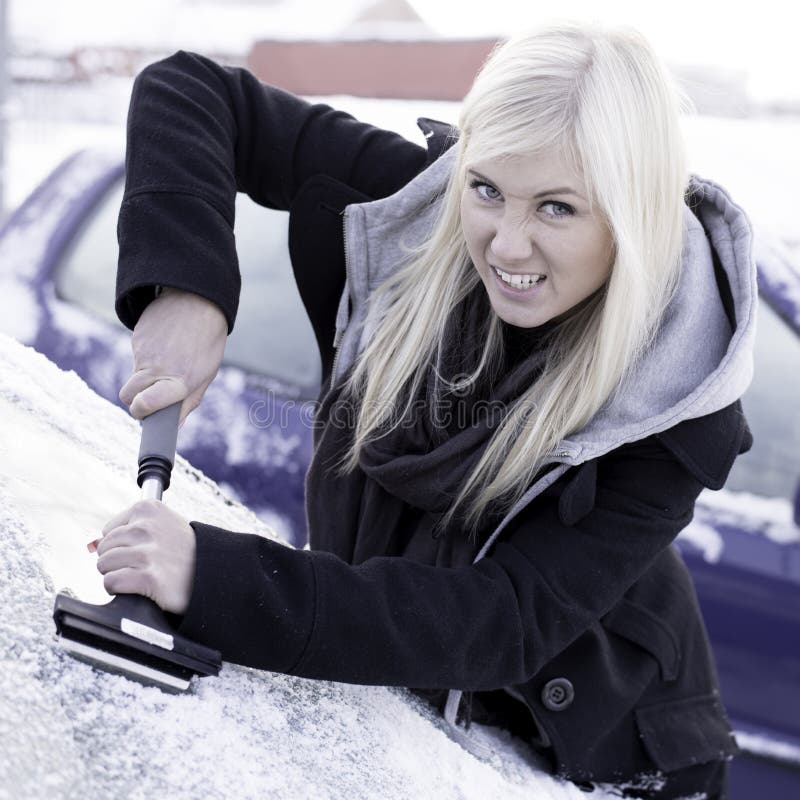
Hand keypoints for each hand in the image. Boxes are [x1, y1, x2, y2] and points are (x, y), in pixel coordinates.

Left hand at [95, 500, 195, 614]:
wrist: (214, 572)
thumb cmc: (186, 551)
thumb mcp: (163, 526)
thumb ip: (129, 529)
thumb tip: (91, 545)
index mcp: (148, 509)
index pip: (109, 530)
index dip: (123, 544)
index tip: (144, 550)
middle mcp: (146, 527)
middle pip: (104, 548)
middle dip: (118, 560)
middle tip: (143, 565)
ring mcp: (147, 552)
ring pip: (104, 565)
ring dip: (118, 574)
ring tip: (141, 575)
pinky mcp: (148, 577)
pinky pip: (111, 582)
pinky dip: (119, 589)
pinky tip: (138, 587)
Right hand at [119, 288, 227, 422]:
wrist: (198, 300)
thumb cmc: (207, 342)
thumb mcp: (206, 374)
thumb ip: (189, 401)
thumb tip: (176, 425)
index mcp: (178, 381)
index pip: (145, 405)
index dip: (141, 413)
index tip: (145, 414)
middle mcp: (157, 368)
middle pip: (128, 396)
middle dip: (136, 400)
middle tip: (151, 396)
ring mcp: (143, 352)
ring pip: (132, 376)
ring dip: (144, 377)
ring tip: (167, 362)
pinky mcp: (136, 338)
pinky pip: (136, 356)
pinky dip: (147, 356)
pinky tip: (164, 345)